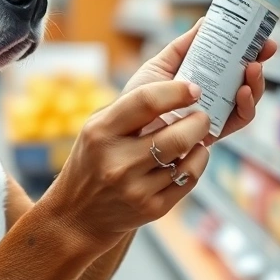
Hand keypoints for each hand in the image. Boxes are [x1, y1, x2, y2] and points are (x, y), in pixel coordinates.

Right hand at [38, 79, 211, 247]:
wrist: (78, 214)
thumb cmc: (94, 158)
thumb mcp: (99, 125)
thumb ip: (134, 101)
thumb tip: (179, 66)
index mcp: (101, 131)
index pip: (146, 101)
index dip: (176, 91)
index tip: (194, 89)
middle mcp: (117, 161)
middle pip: (177, 135)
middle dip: (199, 121)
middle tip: (201, 114)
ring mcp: (135, 188)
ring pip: (187, 159)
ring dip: (200, 141)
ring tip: (198, 133)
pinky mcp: (152, 209)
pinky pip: (189, 179)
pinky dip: (197, 162)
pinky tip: (191, 155)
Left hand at [124, 18, 276, 145]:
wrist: (124, 131)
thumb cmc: (138, 98)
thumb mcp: (161, 65)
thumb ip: (184, 46)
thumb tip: (207, 20)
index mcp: (202, 77)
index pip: (233, 61)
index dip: (250, 49)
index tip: (264, 37)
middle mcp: (212, 96)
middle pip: (244, 78)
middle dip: (259, 62)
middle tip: (266, 48)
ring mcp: (215, 114)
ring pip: (246, 99)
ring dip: (255, 83)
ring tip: (253, 68)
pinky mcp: (214, 133)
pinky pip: (238, 120)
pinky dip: (244, 106)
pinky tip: (242, 91)